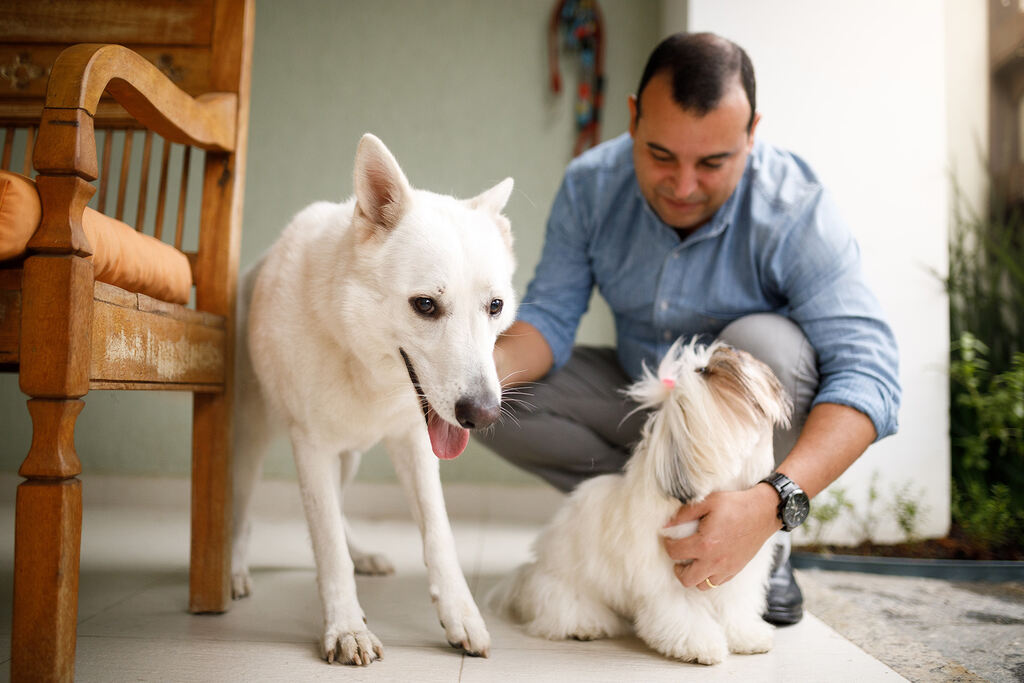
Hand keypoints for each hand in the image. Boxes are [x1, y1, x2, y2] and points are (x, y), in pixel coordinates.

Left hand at [661, 484, 780, 590]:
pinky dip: (709, 576)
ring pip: (702, 585)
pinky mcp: (736, 570)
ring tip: (693, 561)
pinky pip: (717, 583)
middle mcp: (714, 561)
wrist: (764, 512)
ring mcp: (726, 568)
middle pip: (686, 579)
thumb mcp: (708, 502)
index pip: (675, 553)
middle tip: (678, 557)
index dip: (668, 545)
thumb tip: (666, 525)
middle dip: (678, 569)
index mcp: (704, 543)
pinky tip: (708, 562)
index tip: (669, 539)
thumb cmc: (735, 505)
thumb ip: (684, 514)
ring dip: (694, 575)